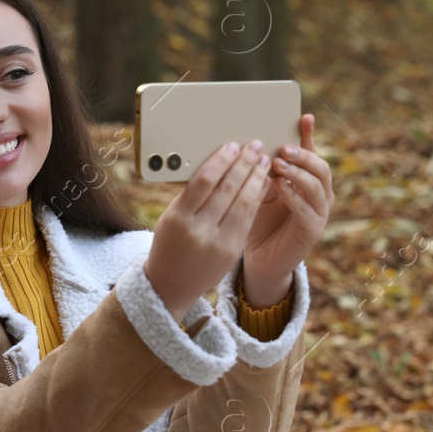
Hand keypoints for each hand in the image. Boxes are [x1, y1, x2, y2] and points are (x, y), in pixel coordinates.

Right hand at [144, 139, 273, 320]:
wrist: (171, 286)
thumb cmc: (169, 245)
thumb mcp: (171, 219)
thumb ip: (191, 197)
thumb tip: (219, 166)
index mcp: (179, 218)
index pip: (205, 181)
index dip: (222, 160)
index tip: (233, 145)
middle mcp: (199, 230)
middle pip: (227, 189)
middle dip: (244, 164)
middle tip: (255, 146)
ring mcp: (219, 243)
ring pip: (244, 203)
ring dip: (256, 179)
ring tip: (263, 161)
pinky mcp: (232, 251)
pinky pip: (248, 219)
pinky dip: (257, 198)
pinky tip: (262, 184)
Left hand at [241, 114, 333, 306]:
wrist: (258, 257)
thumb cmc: (255, 220)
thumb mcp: (258, 189)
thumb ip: (261, 170)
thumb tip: (251, 143)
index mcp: (306, 179)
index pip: (310, 152)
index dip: (309, 135)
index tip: (304, 117)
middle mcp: (319, 193)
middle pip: (320, 167)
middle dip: (303, 155)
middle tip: (283, 148)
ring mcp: (319, 212)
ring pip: (318, 186)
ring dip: (298, 173)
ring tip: (279, 164)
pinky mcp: (312, 231)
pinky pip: (308, 210)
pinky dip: (295, 196)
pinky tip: (281, 187)